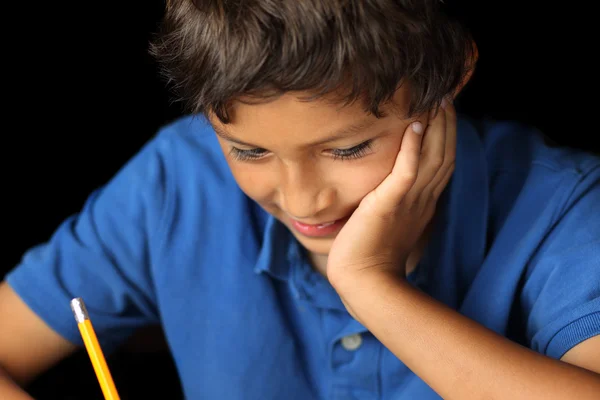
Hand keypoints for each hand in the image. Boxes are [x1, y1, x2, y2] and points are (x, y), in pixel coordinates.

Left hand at [327, 98, 455, 306]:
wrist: (364, 282)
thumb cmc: (371, 253)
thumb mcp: (391, 220)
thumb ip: (397, 200)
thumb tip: (394, 184)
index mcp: (423, 202)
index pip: (442, 161)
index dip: (447, 134)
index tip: (444, 108)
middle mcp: (422, 199)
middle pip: (443, 153)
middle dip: (446, 122)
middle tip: (445, 91)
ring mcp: (407, 201)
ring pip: (431, 157)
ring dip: (435, 126)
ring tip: (435, 97)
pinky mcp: (388, 204)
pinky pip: (406, 171)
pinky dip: (413, 147)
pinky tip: (415, 123)